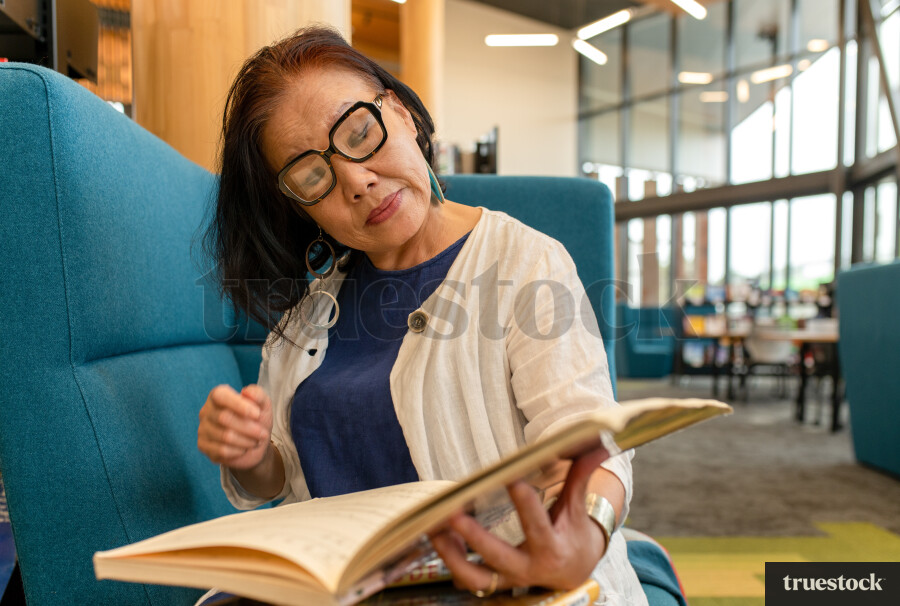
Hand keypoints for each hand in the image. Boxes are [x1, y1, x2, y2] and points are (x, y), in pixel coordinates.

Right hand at [198, 384, 272, 469]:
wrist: (255, 443)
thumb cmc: (257, 420)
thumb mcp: (263, 404)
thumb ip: (257, 395)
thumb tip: (246, 392)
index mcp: (218, 395)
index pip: (221, 396)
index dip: (239, 405)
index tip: (257, 414)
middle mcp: (206, 410)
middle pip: (224, 418)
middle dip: (249, 427)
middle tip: (263, 433)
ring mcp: (203, 428)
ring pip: (224, 436)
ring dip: (246, 441)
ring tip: (256, 441)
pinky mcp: (203, 445)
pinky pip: (221, 450)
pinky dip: (238, 451)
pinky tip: (244, 448)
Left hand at [431, 447, 611, 593]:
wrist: (574, 571)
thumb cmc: (574, 533)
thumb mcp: (578, 507)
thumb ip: (581, 476)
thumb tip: (600, 442)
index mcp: (553, 549)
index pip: (538, 526)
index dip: (525, 504)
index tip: (512, 478)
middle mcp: (530, 569)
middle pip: (500, 557)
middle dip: (476, 538)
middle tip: (454, 514)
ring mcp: (510, 580)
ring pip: (477, 578)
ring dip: (452, 557)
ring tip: (433, 529)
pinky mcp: (496, 583)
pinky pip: (469, 580)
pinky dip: (451, 563)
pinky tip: (436, 539)